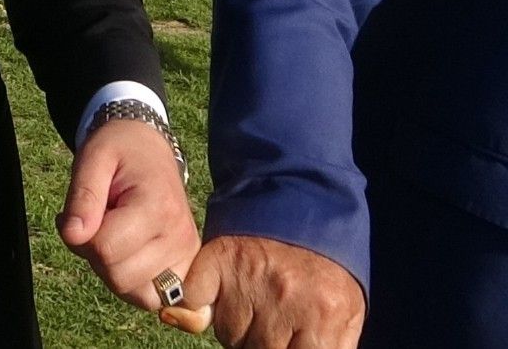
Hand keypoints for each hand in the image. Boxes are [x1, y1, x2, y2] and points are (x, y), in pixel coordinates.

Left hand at [58, 118, 199, 311]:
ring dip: (113, 272)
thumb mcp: (93, 158)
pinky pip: (155, 298)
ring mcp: (188, 255)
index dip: (79, 237)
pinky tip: (126, 254)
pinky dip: (134, 283)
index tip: (81, 213)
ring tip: (111, 237)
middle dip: (95, 256)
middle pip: (120, 277)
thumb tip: (72, 236)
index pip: (105, 249)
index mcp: (157, 205)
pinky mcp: (188, 267)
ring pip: (139, 295)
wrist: (149, 146)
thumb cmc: (118, 149)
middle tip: (95, 223)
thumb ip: (82, 197)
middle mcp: (179, 236)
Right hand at [164, 234, 363, 347]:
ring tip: (253, 307)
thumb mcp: (346, 317)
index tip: (284, 343)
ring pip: (227, 335)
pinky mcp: (217, 259)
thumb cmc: (327, 273)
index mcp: (322, 317)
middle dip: (261, 346)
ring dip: (236, 329)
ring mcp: (247, 278)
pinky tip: (221, 298)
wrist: (305, 207)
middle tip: (272, 327)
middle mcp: (284, 298)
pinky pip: (195, 304)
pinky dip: (202, 307)